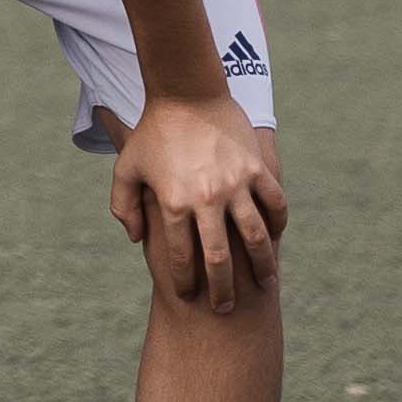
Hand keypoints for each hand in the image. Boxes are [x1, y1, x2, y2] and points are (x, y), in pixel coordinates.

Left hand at [112, 95, 287, 312]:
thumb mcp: (126, 169)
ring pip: (254, 237)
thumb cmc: (153, 133)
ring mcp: (235, 184)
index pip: (180, 256)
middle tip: (225, 308)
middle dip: (222, 289)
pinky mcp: (257, 169)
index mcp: (172, 202)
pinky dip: (277, 226)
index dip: (185, 282)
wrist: (186, 92)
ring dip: (260, 266)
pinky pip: (274, 205)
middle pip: (217, 258)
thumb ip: (124, 207)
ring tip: (264, 283)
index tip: (189, 297)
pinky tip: (274, 240)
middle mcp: (206, 198)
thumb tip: (135, 239)